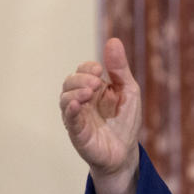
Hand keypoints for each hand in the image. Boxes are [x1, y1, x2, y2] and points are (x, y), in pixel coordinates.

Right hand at [60, 38, 141, 193]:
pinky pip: (68, 119)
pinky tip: (77, 104)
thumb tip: (113, 40)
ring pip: (65, 98)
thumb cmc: (125, 121)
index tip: (99, 70)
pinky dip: (70, 109)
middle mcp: (82, 100)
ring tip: (90, 93)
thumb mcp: (128, 92)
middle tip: (96, 83)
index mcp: (95, 88)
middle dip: (81, 79)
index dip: (88, 68)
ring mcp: (77, 116)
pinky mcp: (77, 132)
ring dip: (76, 92)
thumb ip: (120, 69)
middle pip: (71, 82)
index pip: (83, 70)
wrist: (124, 153)